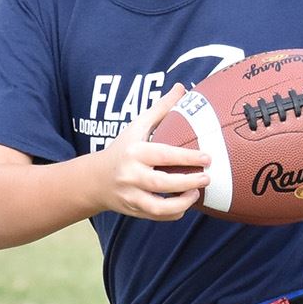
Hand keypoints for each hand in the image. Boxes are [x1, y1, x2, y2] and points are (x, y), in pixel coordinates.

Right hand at [96, 82, 209, 219]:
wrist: (95, 179)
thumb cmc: (122, 149)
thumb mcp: (137, 126)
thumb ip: (161, 109)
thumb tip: (182, 87)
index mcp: (134, 152)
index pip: (162, 155)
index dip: (186, 158)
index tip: (207, 157)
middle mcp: (130, 174)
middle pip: (161, 183)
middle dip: (187, 182)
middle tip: (207, 177)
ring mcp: (131, 195)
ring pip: (158, 206)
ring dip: (181, 202)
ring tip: (196, 193)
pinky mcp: (133, 210)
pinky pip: (157, 216)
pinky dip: (173, 212)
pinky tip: (185, 203)